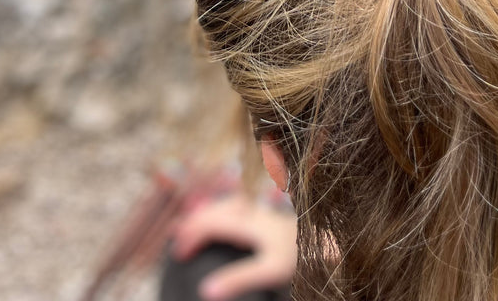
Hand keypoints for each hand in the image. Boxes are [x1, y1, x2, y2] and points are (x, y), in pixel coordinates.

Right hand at [170, 193, 296, 300]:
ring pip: (219, 206)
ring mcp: (254, 207)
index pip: (207, 223)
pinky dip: (214, 212)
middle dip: (190, 226)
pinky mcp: (261, 211)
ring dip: (201, 216)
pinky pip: (230, 206)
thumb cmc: (295, 254)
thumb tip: (204, 291)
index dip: (189, 237)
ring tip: (184, 228)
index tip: (178, 256)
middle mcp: (247, 208)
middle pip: (210, 211)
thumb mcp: (268, 271)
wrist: (321, 237)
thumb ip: (238, 279)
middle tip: (176, 246)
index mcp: (244, 220)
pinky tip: (214, 218)